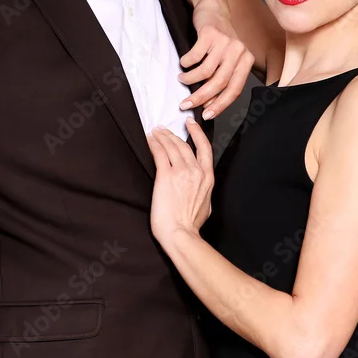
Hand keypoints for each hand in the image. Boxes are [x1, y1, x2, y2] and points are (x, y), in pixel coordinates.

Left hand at [146, 117, 213, 246]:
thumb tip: (200, 189)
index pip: (204, 148)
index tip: (191, 124)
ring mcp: (181, 172)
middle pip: (184, 145)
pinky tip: (150, 140)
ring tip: (156, 131)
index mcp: (207, 177)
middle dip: (173, 134)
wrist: (180, 234)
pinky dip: (154, 144)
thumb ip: (204, 192)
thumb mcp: (206, 205)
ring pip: (171, 146)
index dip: (197, 133)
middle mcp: (196, 171)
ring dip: (162, 136)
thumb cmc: (190, 225)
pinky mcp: (165, 176)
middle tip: (165, 128)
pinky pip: (159, 154)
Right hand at [182, 0, 254, 119]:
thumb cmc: (219, 39)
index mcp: (246, 61)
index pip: (235, 89)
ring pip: (206, 71)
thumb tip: (209, 104)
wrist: (213, 9)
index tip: (206, 115)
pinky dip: (186, 63)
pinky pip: (195, 56)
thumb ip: (222, 78)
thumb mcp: (227, 59)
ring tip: (182, 79)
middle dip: (201, 97)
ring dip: (190, 79)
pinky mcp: (211, 34)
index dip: (220, 105)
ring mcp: (226, 42)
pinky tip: (183, 63)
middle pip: (219, 83)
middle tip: (186, 104)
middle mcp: (239, 52)